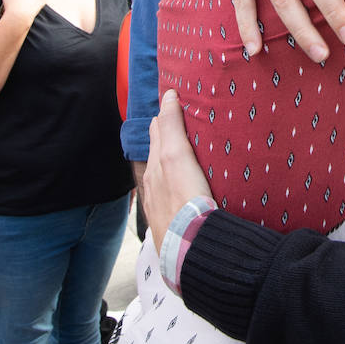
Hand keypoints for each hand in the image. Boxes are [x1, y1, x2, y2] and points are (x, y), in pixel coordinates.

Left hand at [143, 90, 212, 254]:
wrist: (190, 247)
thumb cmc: (185, 200)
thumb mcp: (176, 156)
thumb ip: (171, 126)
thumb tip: (168, 96)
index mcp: (157, 164)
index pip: (159, 128)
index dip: (167, 114)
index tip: (178, 102)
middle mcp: (154, 181)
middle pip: (159, 149)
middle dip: (167, 134)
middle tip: (184, 122)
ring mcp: (160, 203)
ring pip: (164, 173)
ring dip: (172, 160)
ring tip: (187, 154)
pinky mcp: (168, 221)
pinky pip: (169, 196)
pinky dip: (174, 184)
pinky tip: (185, 189)